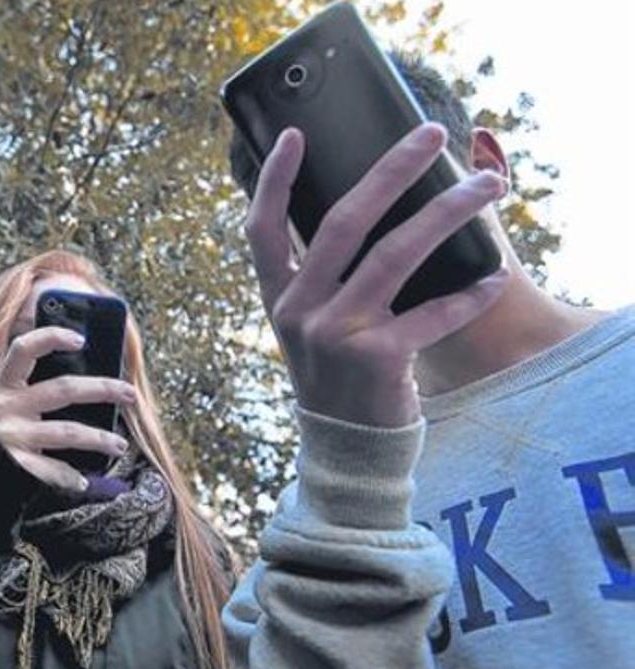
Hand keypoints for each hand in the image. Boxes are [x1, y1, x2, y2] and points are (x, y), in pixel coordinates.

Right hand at [0, 327, 135, 492]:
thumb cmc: (6, 423)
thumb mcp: (12, 395)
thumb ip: (35, 375)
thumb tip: (77, 349)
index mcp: (6, 383)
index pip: (23, 349)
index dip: (50, 338)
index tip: (81, 339)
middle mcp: (7, 407)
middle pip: (62, 389)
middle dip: (102, 389)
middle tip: (130, 393)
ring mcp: (13, 436)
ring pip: (66, 432)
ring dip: (98, 438)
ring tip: (120, 445)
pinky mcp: (18, 464)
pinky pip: (52, 470)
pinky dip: (70, 477)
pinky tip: (85, 480)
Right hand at [247, 123, 508, 426]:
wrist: (347, 448)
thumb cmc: (337, 375)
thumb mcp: (311, 326)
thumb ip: (321, 278)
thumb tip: (370, 209)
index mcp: (279, 297)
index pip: (262, 229)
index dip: (274, 180)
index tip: (294, 133)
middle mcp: (299, 311)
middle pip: (342, 223)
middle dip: (389, 171)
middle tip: (428, 134)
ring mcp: (336, 334)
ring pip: (395, 254)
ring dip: (446, 212)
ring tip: (484, 185)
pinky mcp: (377, 359)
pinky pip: (433, 314)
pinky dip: (468, 294)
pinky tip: (493, 277)